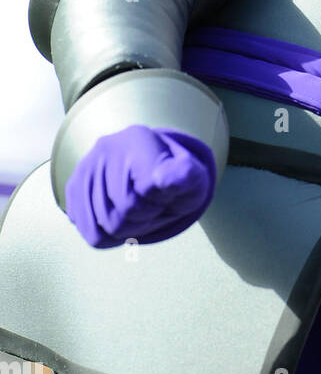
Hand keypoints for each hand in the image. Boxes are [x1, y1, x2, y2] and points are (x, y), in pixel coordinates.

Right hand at [64, 124, 216, 247]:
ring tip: (137, 208)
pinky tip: (121, 216)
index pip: (141, 194)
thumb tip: (160, 179)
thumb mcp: (192, 176)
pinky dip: (109, 234)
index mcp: (137, 139)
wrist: (154, 169)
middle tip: (152, 203)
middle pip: (120, 215)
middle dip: (143, 219)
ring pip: (103, 227)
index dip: (157, 205)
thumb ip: (184, 175)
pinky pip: (90, 231)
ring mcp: (86, 167)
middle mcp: (106, 148)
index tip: (165, 193)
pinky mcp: (74, 187)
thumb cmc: (174, 178)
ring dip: (126, 229)